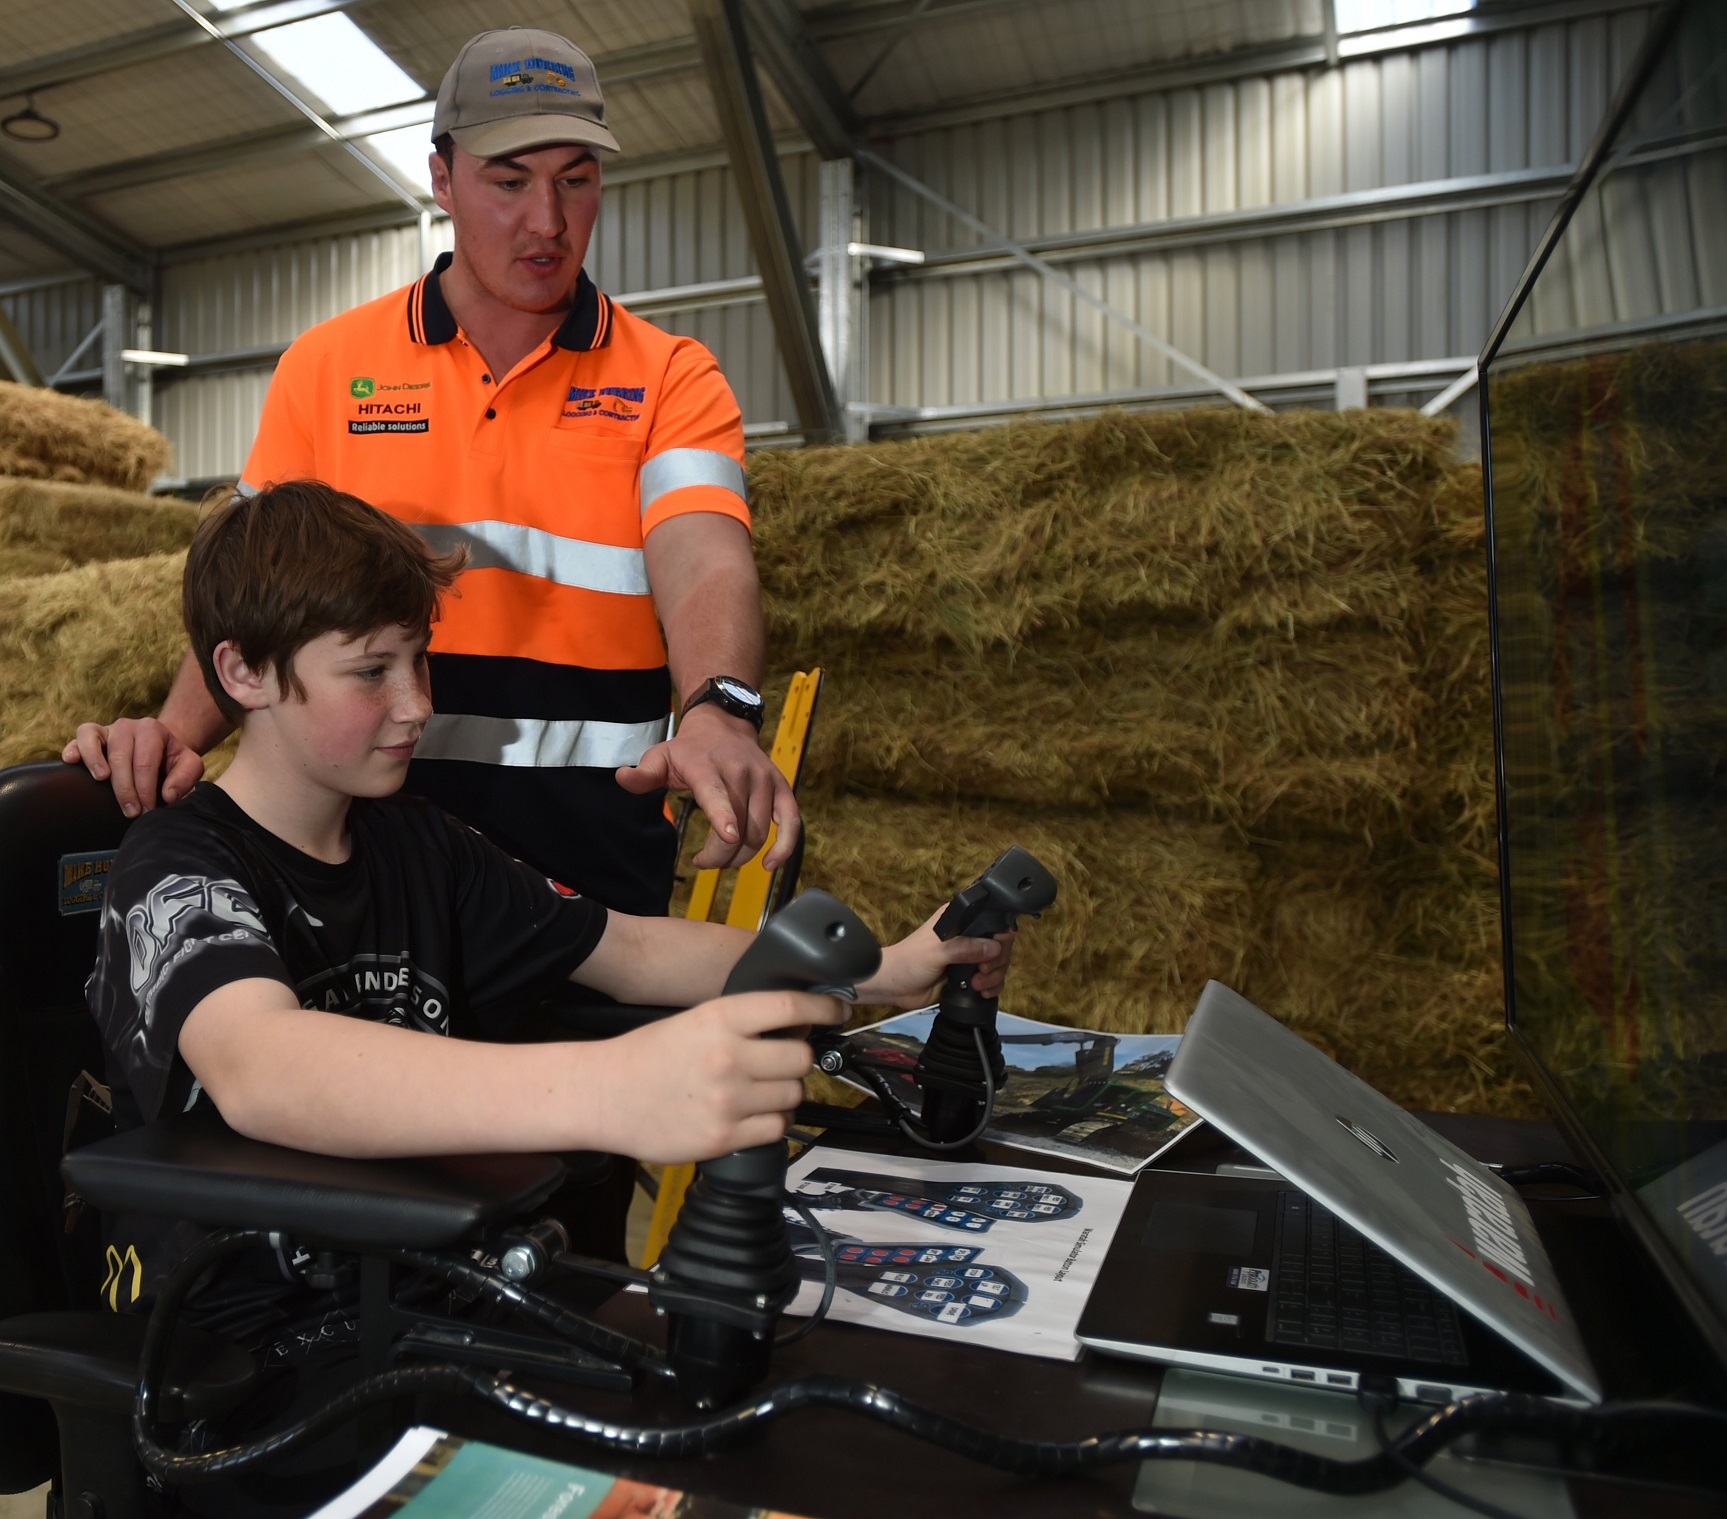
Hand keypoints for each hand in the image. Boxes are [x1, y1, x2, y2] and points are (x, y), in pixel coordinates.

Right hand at [62, 717, 204, 817]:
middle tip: (130, 812)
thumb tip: (168, 795)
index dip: (145, 789)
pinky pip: (79, 736)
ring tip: (101, 780)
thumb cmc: (172, 761)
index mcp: (152, 730)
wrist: (158, 748)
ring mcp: (107, 728)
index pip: (146, 762)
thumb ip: (185, 777)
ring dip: (95, 761)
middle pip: (121, 756)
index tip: (146, 811)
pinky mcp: (90, 734)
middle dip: (125, 788)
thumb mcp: (189, 766)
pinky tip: (72, 761)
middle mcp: (128, 726)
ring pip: (95, 741)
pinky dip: (74, 748)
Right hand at [592, 989, 846, 1161]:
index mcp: (721, 1018)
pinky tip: (753, 1115)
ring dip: (785, 1093)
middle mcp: (728, 1056)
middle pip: (801, 1058)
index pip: (791, 1008)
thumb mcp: (695, 1020)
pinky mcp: (723, 1136)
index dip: (824, 1009)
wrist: (604, 1094)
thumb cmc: (648, 1055)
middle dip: (798, 1060)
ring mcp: (727, 1099)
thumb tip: (796, 1027)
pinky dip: (773, 1123)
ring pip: (793, 1095)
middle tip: (782, 1061)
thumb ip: (743, 1021)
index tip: (837, 1011)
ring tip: (760, 1090)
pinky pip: (776, 1129)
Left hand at [616, 704, 800, 869]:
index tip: (728, 837)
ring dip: (740, 857)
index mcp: (707, 766)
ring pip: (759, 832)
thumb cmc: (689, 749)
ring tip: (722, 859)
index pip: (717, 793)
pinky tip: (770, 865)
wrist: (725, 724)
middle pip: (739, 825)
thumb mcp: (660, 755)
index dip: (724, 815)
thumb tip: (623, 778)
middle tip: (703, 861)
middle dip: (721, 855)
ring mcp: (765, 780)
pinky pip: (792, 822)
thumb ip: (643, 773)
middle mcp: (741, 772)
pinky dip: (785, 846)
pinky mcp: (782, 788)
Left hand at [856, 907, 1016, 1009]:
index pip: (992, 920)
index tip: (992, 953)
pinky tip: (982, 992)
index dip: (998, 937)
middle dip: (996, 962)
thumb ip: (964, 949)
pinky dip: (992, 987)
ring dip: (994, 977)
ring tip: (976, 985)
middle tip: (982, 971)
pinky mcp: (969, 975)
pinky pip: (992, 980)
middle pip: (1000, 944)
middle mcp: (968, 935)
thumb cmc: (909, 961)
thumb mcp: (936, 952)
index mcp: (960, 919)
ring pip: (999, 963)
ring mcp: (970, 956)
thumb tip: (993, 948)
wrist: (895, 986)